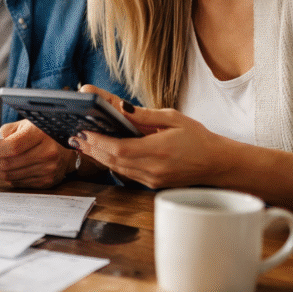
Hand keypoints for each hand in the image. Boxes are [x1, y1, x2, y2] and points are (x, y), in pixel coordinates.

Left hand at [0, 119, 78, 187]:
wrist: (68, 149)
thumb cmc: (41, 133)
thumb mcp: (25, 124)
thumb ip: (5, 132)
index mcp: (40, 134)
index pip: (10, 146)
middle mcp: (47, 153)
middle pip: (8, 163)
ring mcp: (48, 170)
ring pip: (10, 176)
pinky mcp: (46, 182)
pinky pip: (17, 182)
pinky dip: (4, 176)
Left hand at [69, 92, 226, 188]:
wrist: (217, 164)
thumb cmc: (198, 139)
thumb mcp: (175, 118)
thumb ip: (146, 115)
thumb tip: (121, 107)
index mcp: (158, 150)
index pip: (119, 148)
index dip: (98, 141)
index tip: (83, 131)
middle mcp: (152, 168)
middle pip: (113, 160)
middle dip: (92, 148)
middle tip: (75, 137)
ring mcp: (152, 179)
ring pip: (117, 168)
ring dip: (98, 156)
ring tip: (82, 143)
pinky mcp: (152, 184)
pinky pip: (126, 173)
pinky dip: (111, 163)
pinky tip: (102, 153)